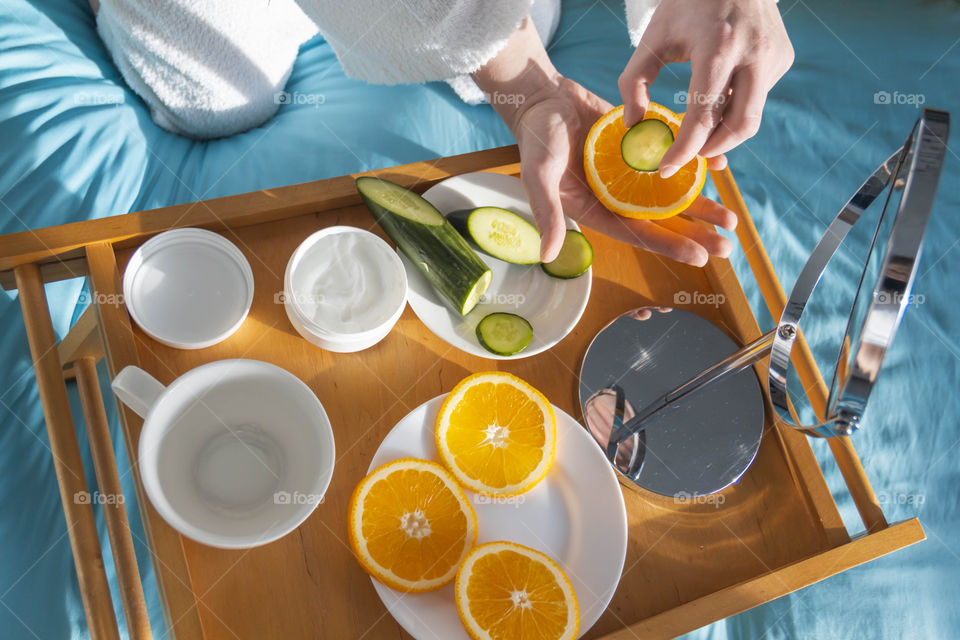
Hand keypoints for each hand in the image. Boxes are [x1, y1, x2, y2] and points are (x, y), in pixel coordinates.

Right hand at [473, 16, 735, 264]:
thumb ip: (546, 214)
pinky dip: (695, 165)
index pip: (638, 234)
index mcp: (597, 211)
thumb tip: (547, 256)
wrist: (543, 99)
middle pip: (663, 221)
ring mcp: (632, 175)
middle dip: (694, 234)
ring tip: (730, 219)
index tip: (699, 257)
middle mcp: (618, 198)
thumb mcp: (538, 176)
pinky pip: (672, 161)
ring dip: (702, 207)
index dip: (668, 246)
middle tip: (726, 246)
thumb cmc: (536, 138)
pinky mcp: (641, 151)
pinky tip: (719, 169)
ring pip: (673, 195)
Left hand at [619, 0, 793, 176]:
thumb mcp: (653, 38)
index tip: (665, 168)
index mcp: (718, 47)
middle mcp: (754, 54)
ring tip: (700, 129)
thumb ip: (635, 83)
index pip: (703, 115)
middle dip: (712, 149)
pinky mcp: (783, 58)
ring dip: (724, 130)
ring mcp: (774, 56)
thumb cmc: (687, 5)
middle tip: (689, 157)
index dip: (684, 150)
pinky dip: (735, 106)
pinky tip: (719, 92)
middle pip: (740, 126)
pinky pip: (758, 96)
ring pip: (751, 115)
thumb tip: (634, 125)